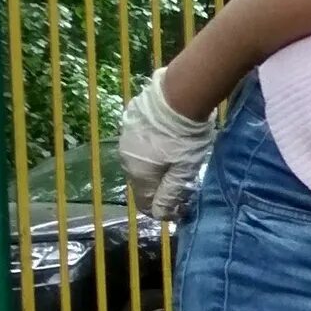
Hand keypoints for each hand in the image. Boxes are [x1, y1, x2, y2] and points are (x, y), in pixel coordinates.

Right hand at [117, 69, 215, 218]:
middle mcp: (125, 156)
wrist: (178, 95)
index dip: (161, 209)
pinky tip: (168, 142)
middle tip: (184, 184)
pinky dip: (153, 148)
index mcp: (138, 173)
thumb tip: (160, 214)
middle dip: (160, 187)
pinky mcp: (130, 120)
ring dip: (157, 167)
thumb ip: (171, 194)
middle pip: (142, 181)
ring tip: (178, 162)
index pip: (143, 202)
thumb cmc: (185, 138)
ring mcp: (125, 136)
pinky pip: (141, 143)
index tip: (179, 207)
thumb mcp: (184, 171)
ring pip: (141, 161)